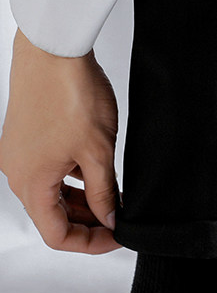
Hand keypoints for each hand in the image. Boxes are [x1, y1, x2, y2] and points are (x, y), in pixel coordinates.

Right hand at [0, 29, 120, 253]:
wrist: (54, 49)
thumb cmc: (70, 94)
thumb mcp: (98, 153)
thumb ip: (104, 193)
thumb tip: (109, 219)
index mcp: (30, 183)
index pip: (56, 235)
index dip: (90, 243)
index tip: (119, 237)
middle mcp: (17, 172)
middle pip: (53, 216)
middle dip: (90, 222)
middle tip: (123, 220)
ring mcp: (20, 154)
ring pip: (53, 194)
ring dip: (83, 201)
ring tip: (117, 199)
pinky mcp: (27, 139)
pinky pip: (50, 172)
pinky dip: (74, 180)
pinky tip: (100, 175)